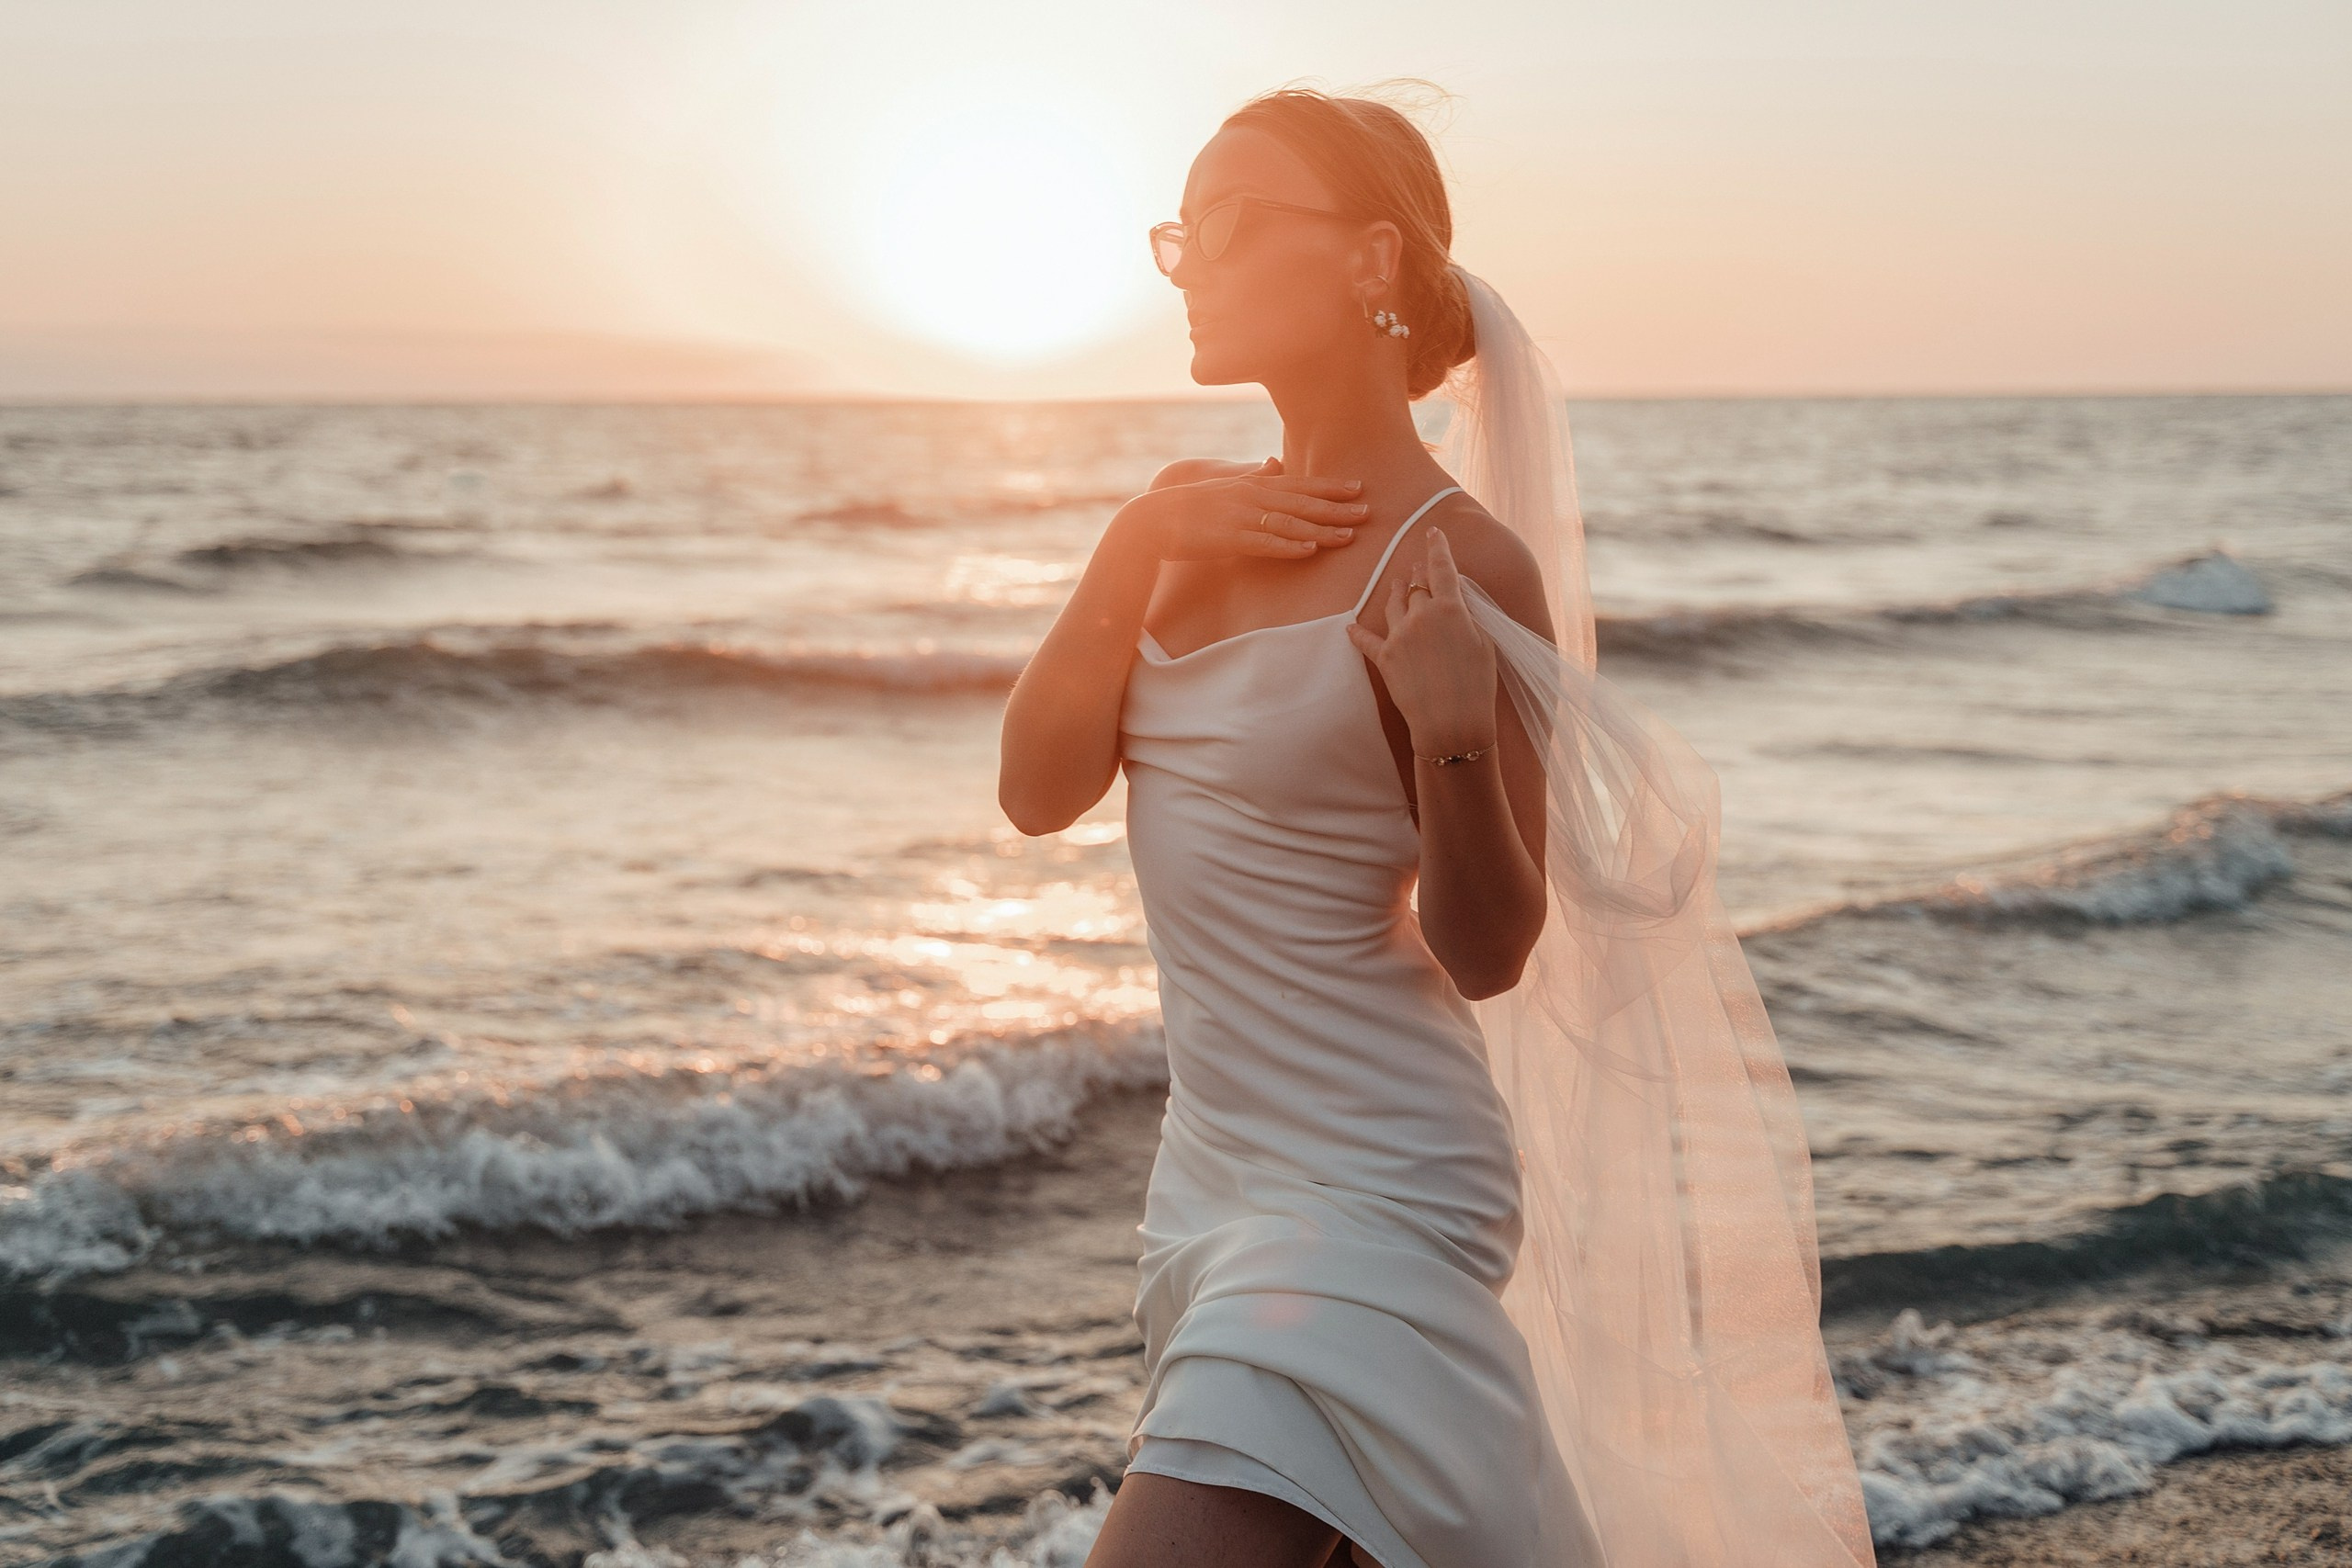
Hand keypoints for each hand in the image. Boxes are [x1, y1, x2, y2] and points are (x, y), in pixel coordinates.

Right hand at [1121, 457, 1368, 561]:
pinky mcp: (1229, 539)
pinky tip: (1309, 549)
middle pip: (1302, 501)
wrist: (1152, 521)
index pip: (1299, 484)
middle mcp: (1251, 497)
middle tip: (1368, 510)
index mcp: (1252, 485)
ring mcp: (1241, 518)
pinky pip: (1264, 543)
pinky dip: (1288, 546)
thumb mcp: (1226, 484)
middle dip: (1337, 507)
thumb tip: (1275, 462)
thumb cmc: (1190, 507)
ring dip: (1321, 529)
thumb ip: (1253, 475)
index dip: (1330, 487)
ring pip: (1290, 522)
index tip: (1358, 488)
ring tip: (1349, 535)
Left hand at [1346, 527, 1496, 757]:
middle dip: (1417, 574)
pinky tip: (1350, 628)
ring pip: (1393, 605)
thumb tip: (1454, 605)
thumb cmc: (1477, 686)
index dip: (1438, 548)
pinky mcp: (1384, 658)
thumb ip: (1466, 618)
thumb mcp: (1484, 643)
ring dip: (1395, 592)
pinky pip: (1366, 640)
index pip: (1442, 568)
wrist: (1452, 723)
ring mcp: (1399, 636)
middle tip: (1416, 567)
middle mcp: (1421, 616)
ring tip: (1394, 584)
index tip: (1433, 532)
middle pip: (1416, 586)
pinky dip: (1358, 634)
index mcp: (1450, 608)